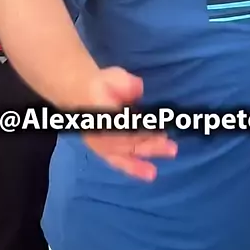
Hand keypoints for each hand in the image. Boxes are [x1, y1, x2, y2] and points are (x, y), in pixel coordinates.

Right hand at [81, 66, 177, 180]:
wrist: (78, 94)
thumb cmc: (100, 84)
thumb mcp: (113, 77)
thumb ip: (127, 84)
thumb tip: (139, 91)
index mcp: (102, 114)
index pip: (127, 124)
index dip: (145, 127)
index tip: (162, 126)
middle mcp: (101, 134)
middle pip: (130, 140)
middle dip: (153, 141)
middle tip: (170, 139)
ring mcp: (101, 145)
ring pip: (128, 152)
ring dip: (150, 151)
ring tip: (171, 151)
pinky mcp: (103, 151)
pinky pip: (119, 162)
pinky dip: (134, 168)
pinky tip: (150, 173)